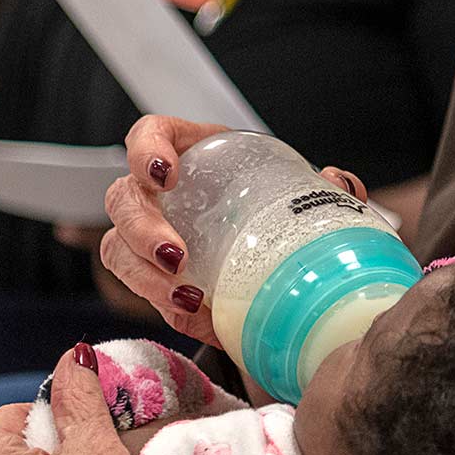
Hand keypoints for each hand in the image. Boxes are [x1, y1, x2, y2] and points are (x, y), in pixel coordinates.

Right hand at [97, 116, 370, 347]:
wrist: (273, 252)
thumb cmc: (274, 205)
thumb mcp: (293, 187)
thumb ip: (318, 186)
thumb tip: (337, 182)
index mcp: (189, 153)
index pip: (148, 135)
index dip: (145, 150)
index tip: (166, 176)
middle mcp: (157, 192)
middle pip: (123, 199)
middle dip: (142, 230)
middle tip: (176, 258)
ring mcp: (146, 235)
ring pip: (118, 250)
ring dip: (144, 277)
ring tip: (187, 299)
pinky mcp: (152, 277)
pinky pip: (144, 294)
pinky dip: (170, 309)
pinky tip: (201, 319)